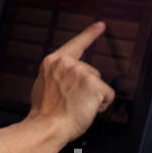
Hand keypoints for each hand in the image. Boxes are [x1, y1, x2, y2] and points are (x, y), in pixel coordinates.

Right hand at [28, 20, 114, 144]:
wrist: (47, 126)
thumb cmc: (45, 113)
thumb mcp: (43, 86)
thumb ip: (56, 76)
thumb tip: (66, 79)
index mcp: (53, 62)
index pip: (75, 44)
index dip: (90, 34)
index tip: (101, 25)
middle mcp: (67, 63)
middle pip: (91, 72)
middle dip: (86, 88)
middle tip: (70, 102)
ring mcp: (81, 72)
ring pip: (99, 85)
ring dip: (93, 98)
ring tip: (75, 107)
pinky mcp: (94, 84)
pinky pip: (108, 95)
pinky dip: (101, 105)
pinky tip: (87, 109)